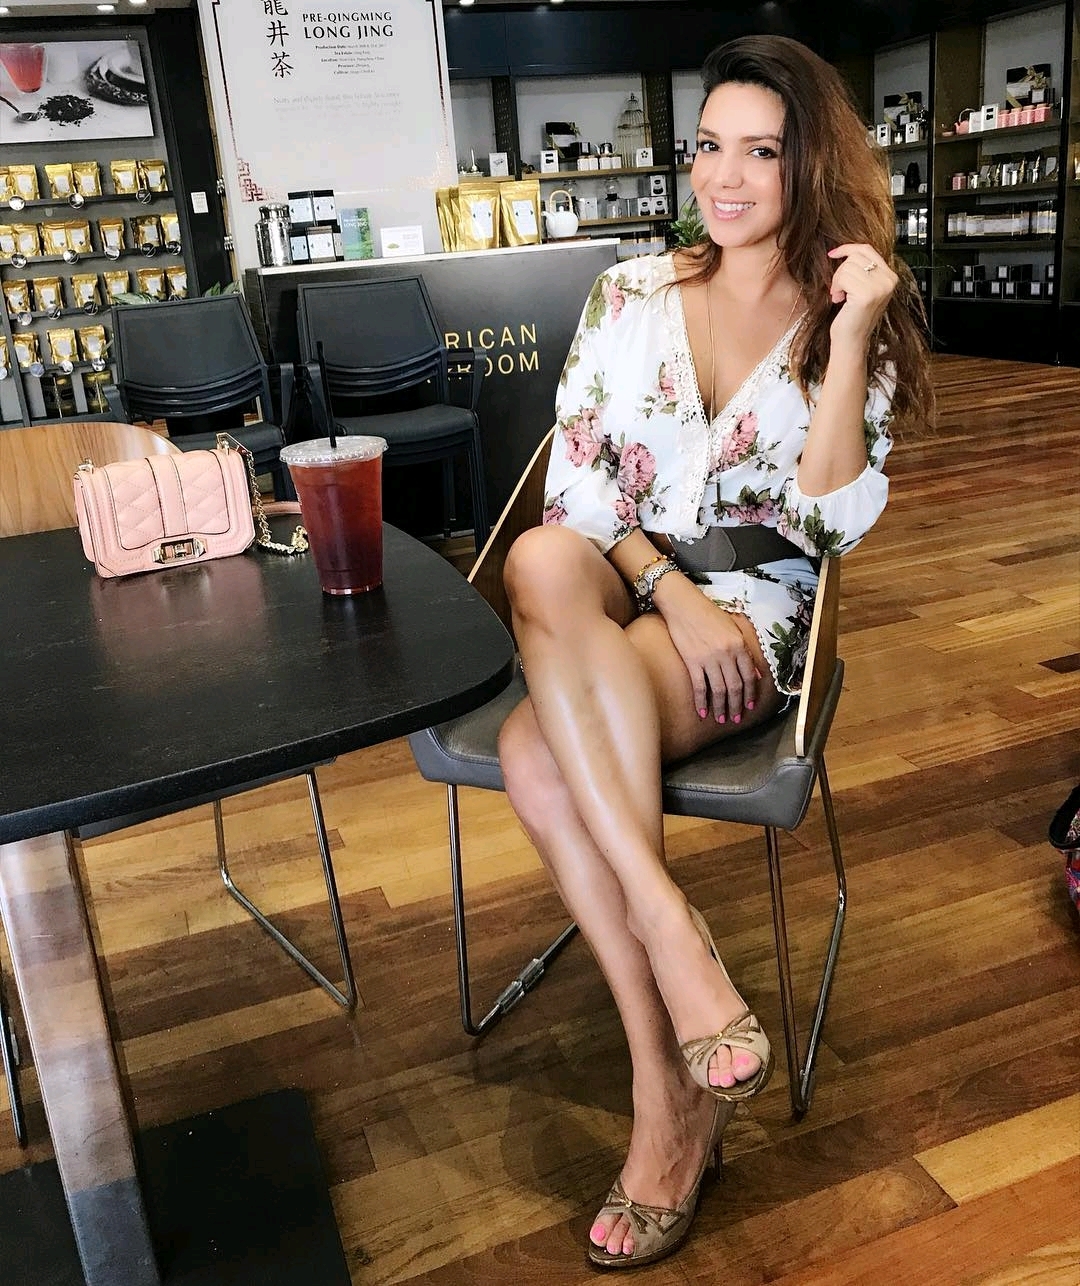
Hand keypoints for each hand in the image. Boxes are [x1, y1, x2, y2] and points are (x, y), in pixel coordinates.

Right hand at [652, 574, 757, 722]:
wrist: (684, 605)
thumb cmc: (709, 614)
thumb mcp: (733, 629)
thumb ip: (745, 651)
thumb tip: (756, 673)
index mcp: (739, 645)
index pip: (749, 676)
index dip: (750, 693)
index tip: (750, 706)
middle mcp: (726, 653)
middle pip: (735, 686)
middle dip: (737, 705)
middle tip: (737, 718)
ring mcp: (708, 658)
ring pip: (719, 690)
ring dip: (721, 707)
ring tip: (722, 719)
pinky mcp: (692, 661)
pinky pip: (699, 686)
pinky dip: (702, 701)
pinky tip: (703, 712)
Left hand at [826, 244, 896, 347]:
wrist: (851, 340)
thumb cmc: (853, 317)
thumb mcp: (863, 288)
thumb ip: (863, 270)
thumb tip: (847, 251)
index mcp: (890, 276)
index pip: (867, 249)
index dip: (848, 249)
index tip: (834, 253)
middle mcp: (888, 280)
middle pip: (855, 257)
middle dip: (840, 272)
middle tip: (839, 289)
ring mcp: (879, 287)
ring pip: (847, 267)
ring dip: (837, 282)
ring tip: (841, 296)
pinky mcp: (867, 294)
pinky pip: (843, 277)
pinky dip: (836, 288)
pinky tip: (840, 300)